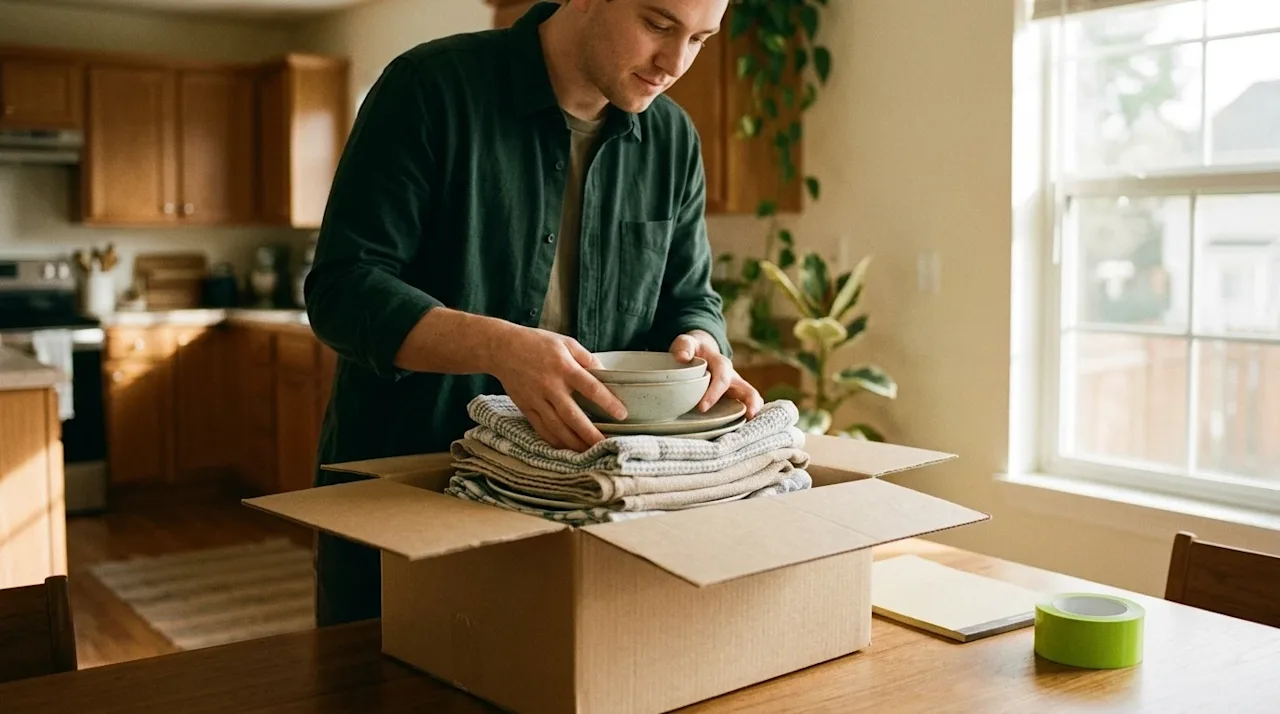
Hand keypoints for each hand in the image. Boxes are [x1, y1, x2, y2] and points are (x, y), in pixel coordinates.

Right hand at [489, 326, 626, 451]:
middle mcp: (550, 386)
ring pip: (557, 427)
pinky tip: (566, 448)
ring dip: (574, 442)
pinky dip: (554, 441)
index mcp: (564, 367)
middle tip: (606, 445)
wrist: (502, 348)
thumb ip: (586, 358)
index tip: (622, 414)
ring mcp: (537, 399)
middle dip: (590, 433)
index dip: (607, 403)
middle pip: (573, 416)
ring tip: (590, 453)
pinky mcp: (526, 408)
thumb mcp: (565, 342)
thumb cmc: (537, 343)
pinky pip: (541, 429)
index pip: (590, 388)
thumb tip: (605, 373)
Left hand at [669, 332, 762, 418]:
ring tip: (751, 425)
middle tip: (746, 416)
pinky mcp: (734, 397)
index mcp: (720, 363)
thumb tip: (683, 357)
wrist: (700, 352)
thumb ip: (684, 347)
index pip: (722, 378)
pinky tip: (743, 431)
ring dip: (754, 411)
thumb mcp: (686, 343)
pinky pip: (746, 406)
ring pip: (752, 398)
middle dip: (748, 403)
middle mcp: (732, 377)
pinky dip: (747, 417)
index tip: (702, 408)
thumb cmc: (692, 350)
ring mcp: (736, 388)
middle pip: (747, 390)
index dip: (714, 393)